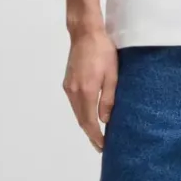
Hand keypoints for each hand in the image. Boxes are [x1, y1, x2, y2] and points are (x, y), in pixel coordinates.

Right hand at [63, 28, 118, 151]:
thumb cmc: (103, 51)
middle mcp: (74, 92)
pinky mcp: (67, 82)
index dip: (96, 136)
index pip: (89, 121)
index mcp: (86, 91)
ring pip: (77, 112)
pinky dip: (81, 114)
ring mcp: (68, 87)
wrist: (85, 33)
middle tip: (100, 147)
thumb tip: (105, 120)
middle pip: (81, 120)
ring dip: (86, 125)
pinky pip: (74, 104)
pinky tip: (89, 116)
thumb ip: (108, 99)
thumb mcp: (112, 75)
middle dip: (90, 134)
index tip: (103, 147)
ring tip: (97, 135)